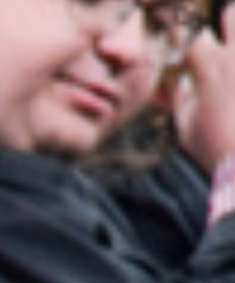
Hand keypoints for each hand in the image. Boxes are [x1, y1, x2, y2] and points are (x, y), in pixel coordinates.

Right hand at [170, 9, 234, 174]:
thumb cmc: (217, 147)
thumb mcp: (186, 125)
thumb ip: (180, 97)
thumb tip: (176, 83)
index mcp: (209, 66)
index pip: (194, 36)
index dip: (188, 40)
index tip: (188, 49)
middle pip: (232, 14)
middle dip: (227, 23)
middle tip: (226, 38)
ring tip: (231, 63)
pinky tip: (234, 92)